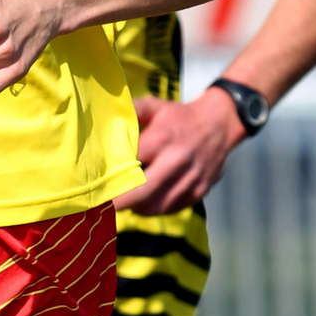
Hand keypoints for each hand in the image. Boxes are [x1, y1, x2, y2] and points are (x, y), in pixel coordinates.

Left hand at [115, 86, 245, 212]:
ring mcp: (190, 178)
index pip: (130, 163)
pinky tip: (143, 202)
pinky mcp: (199, 191)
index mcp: (162, 137)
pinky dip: (154, 208)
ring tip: (123, 203)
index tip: (95, 185)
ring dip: (135, 207)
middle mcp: (177, 160)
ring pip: (156, 206)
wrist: (221, 123)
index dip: (111, 176)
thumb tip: (103, 119)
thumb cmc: (179, 116)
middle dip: (119, 203)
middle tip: (102, 207)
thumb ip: (130, 112)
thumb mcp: (155, 106)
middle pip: (142, 191)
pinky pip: (170, 208)